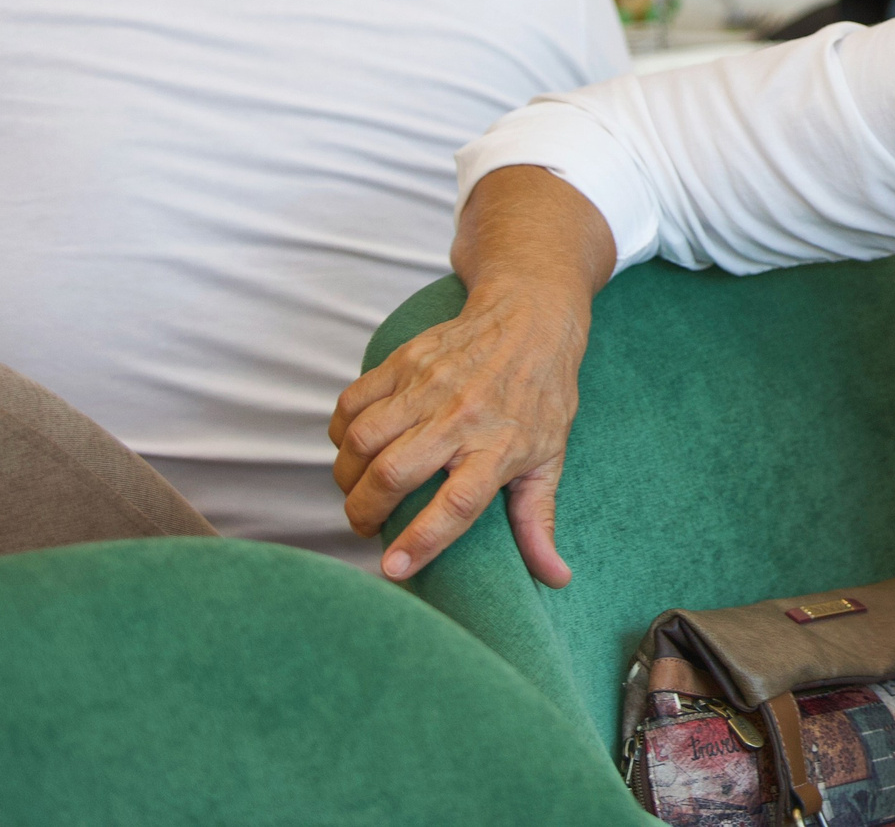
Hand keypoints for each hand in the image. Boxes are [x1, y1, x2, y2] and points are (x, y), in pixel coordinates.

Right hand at [328, 168, 614, 583]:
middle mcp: (462, 416)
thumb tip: (555, 579)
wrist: (530, 315)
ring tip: (358, 491)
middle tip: (366, 526)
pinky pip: (351, 403)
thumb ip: (539, 520)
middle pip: (393, 472)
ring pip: (362, 439)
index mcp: (502, 446)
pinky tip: (354, 450)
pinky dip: (340, 433)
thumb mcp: (551, 456)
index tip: (392, 570)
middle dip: (364, 512)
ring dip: (347, 476)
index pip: (458, 504)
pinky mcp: (403, 361)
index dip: (422, 541)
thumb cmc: (543, 394)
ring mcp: (428, 385)